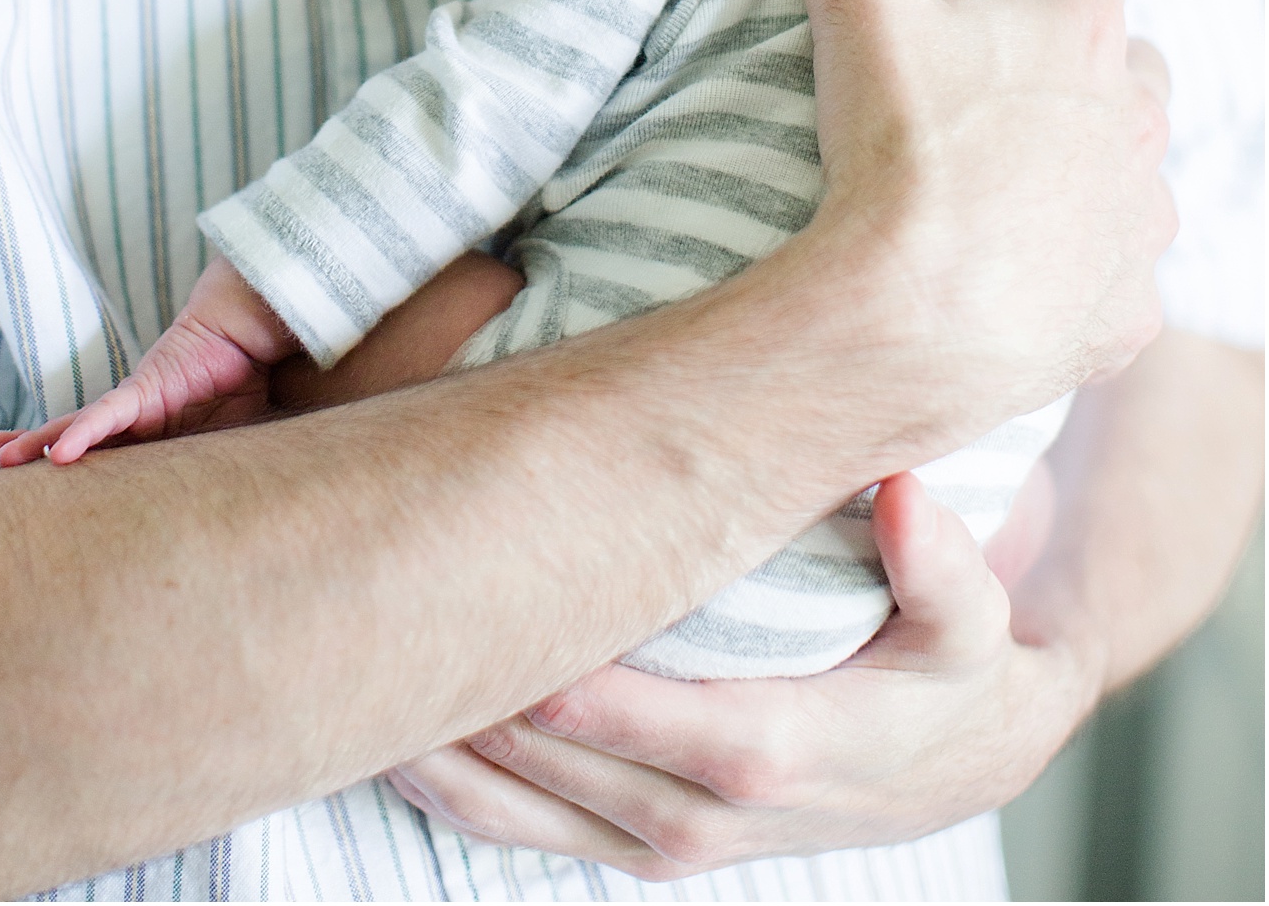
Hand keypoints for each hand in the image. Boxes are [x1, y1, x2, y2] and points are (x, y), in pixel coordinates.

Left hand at [0, 257, 296, 464]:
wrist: (249, 333)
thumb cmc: (245, 385)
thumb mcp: (227, 446)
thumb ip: (213, 472)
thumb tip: (218, 514)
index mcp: (152, 437)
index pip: (102, 459)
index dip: (71, 471)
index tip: (38, 490)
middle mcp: (136, 422)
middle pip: (76, 442)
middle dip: (33, 452)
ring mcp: (137, 405)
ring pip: (77, 428)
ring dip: (37, 442)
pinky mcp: (145, 390)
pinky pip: (108, 415)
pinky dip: (83, 434)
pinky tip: (56, 453)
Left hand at [387, 473, 1094, 875]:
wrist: (964, 752)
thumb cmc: (955, 668)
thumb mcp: (975, 618)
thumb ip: (946, 565)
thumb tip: (903, 498)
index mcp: (790, 752)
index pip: (675, 733)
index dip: (593, 697)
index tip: (516, 632)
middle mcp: (716, 813)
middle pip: (578, 776)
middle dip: (487, 718)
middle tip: (397, 637)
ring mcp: (673, 836)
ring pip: (536, 816)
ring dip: (450, 765)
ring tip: (360, 698)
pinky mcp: (645, 835)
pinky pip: (536, 831)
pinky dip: (464, 798)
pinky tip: (400, 746)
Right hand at [768, 0, 1173, 441]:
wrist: (912, 319)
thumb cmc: (895, 149)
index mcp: (1077, 34)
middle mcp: (1130, 122)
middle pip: (1141, 61)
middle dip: (1108, 47)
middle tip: (1062, 47)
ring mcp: (1135, 223)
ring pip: (1146, 172)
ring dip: (1111, 160)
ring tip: (1058, 165)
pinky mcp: (1122, 315)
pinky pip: (1124, 285)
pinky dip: (1092, 273)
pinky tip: (1051, 278)